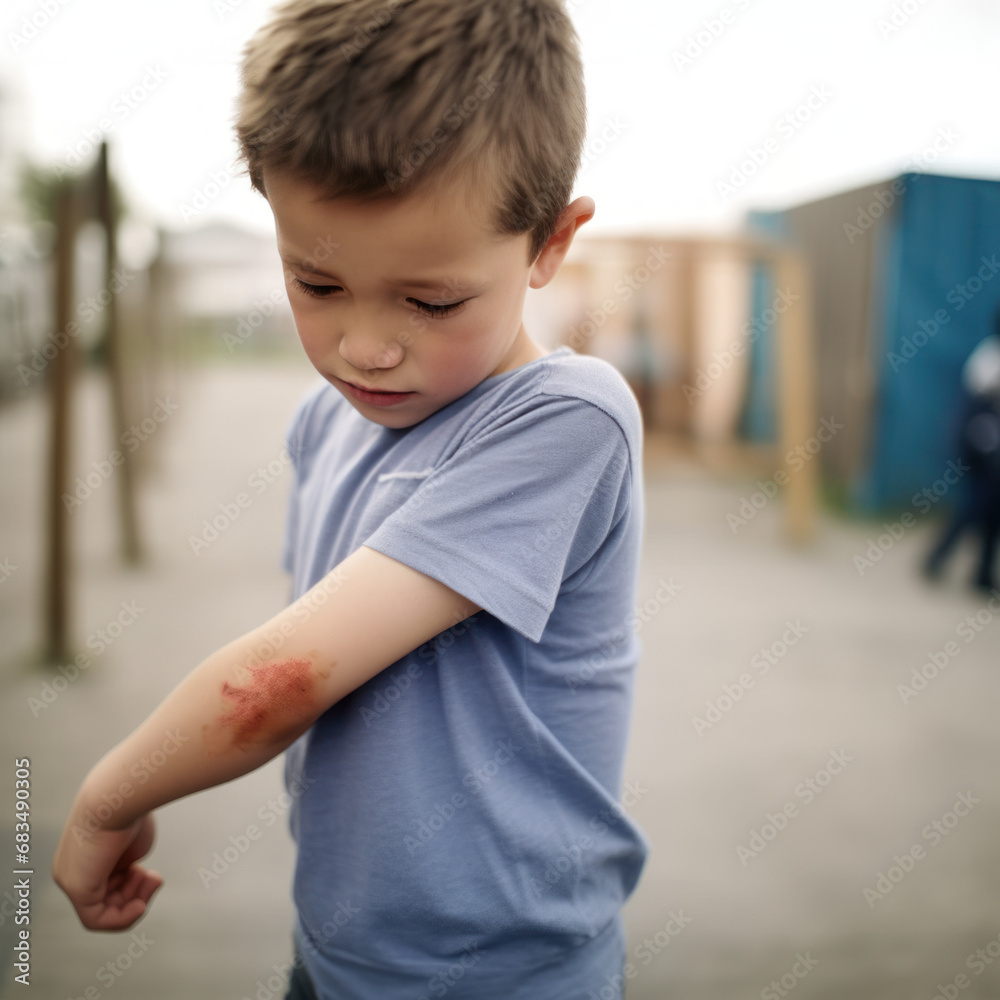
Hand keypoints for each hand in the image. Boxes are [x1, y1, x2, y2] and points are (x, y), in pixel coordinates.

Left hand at [52, 810, 162, 930]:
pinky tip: (140, 906)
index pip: (108, 887)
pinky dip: (122, 919)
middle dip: (137, 894)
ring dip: (135, 903)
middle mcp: (71, 870)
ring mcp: (71, 880)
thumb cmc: (130, 810)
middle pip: (107, 900)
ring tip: (152, 881)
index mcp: (84, 857)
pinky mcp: (76, 887)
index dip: (134, 887)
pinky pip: (97, 919)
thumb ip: (127, 863)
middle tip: (155, 879)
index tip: (151, 873)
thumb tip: (128, 876)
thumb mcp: (131, 842)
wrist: (119, 794)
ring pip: (104, 912)